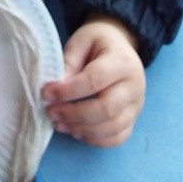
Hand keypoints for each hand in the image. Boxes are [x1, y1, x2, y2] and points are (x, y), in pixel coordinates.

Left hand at [41, 17, 145, 147]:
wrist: (120, 45)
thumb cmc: (97, 42)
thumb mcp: (81, 41)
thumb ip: (69, 62)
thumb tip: (55, 88)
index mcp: (122, 61)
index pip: (95, 80)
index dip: (68, 90)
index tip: (46, 93)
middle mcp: (134, 85)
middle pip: (107, 108)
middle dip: (74, 114)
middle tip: (51, 112)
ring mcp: (136, 104)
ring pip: (113, 127)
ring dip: (82, 130)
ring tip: (59, 124)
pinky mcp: (133, 118)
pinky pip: (118, 137)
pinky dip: (95, 139)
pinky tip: (76, 132)